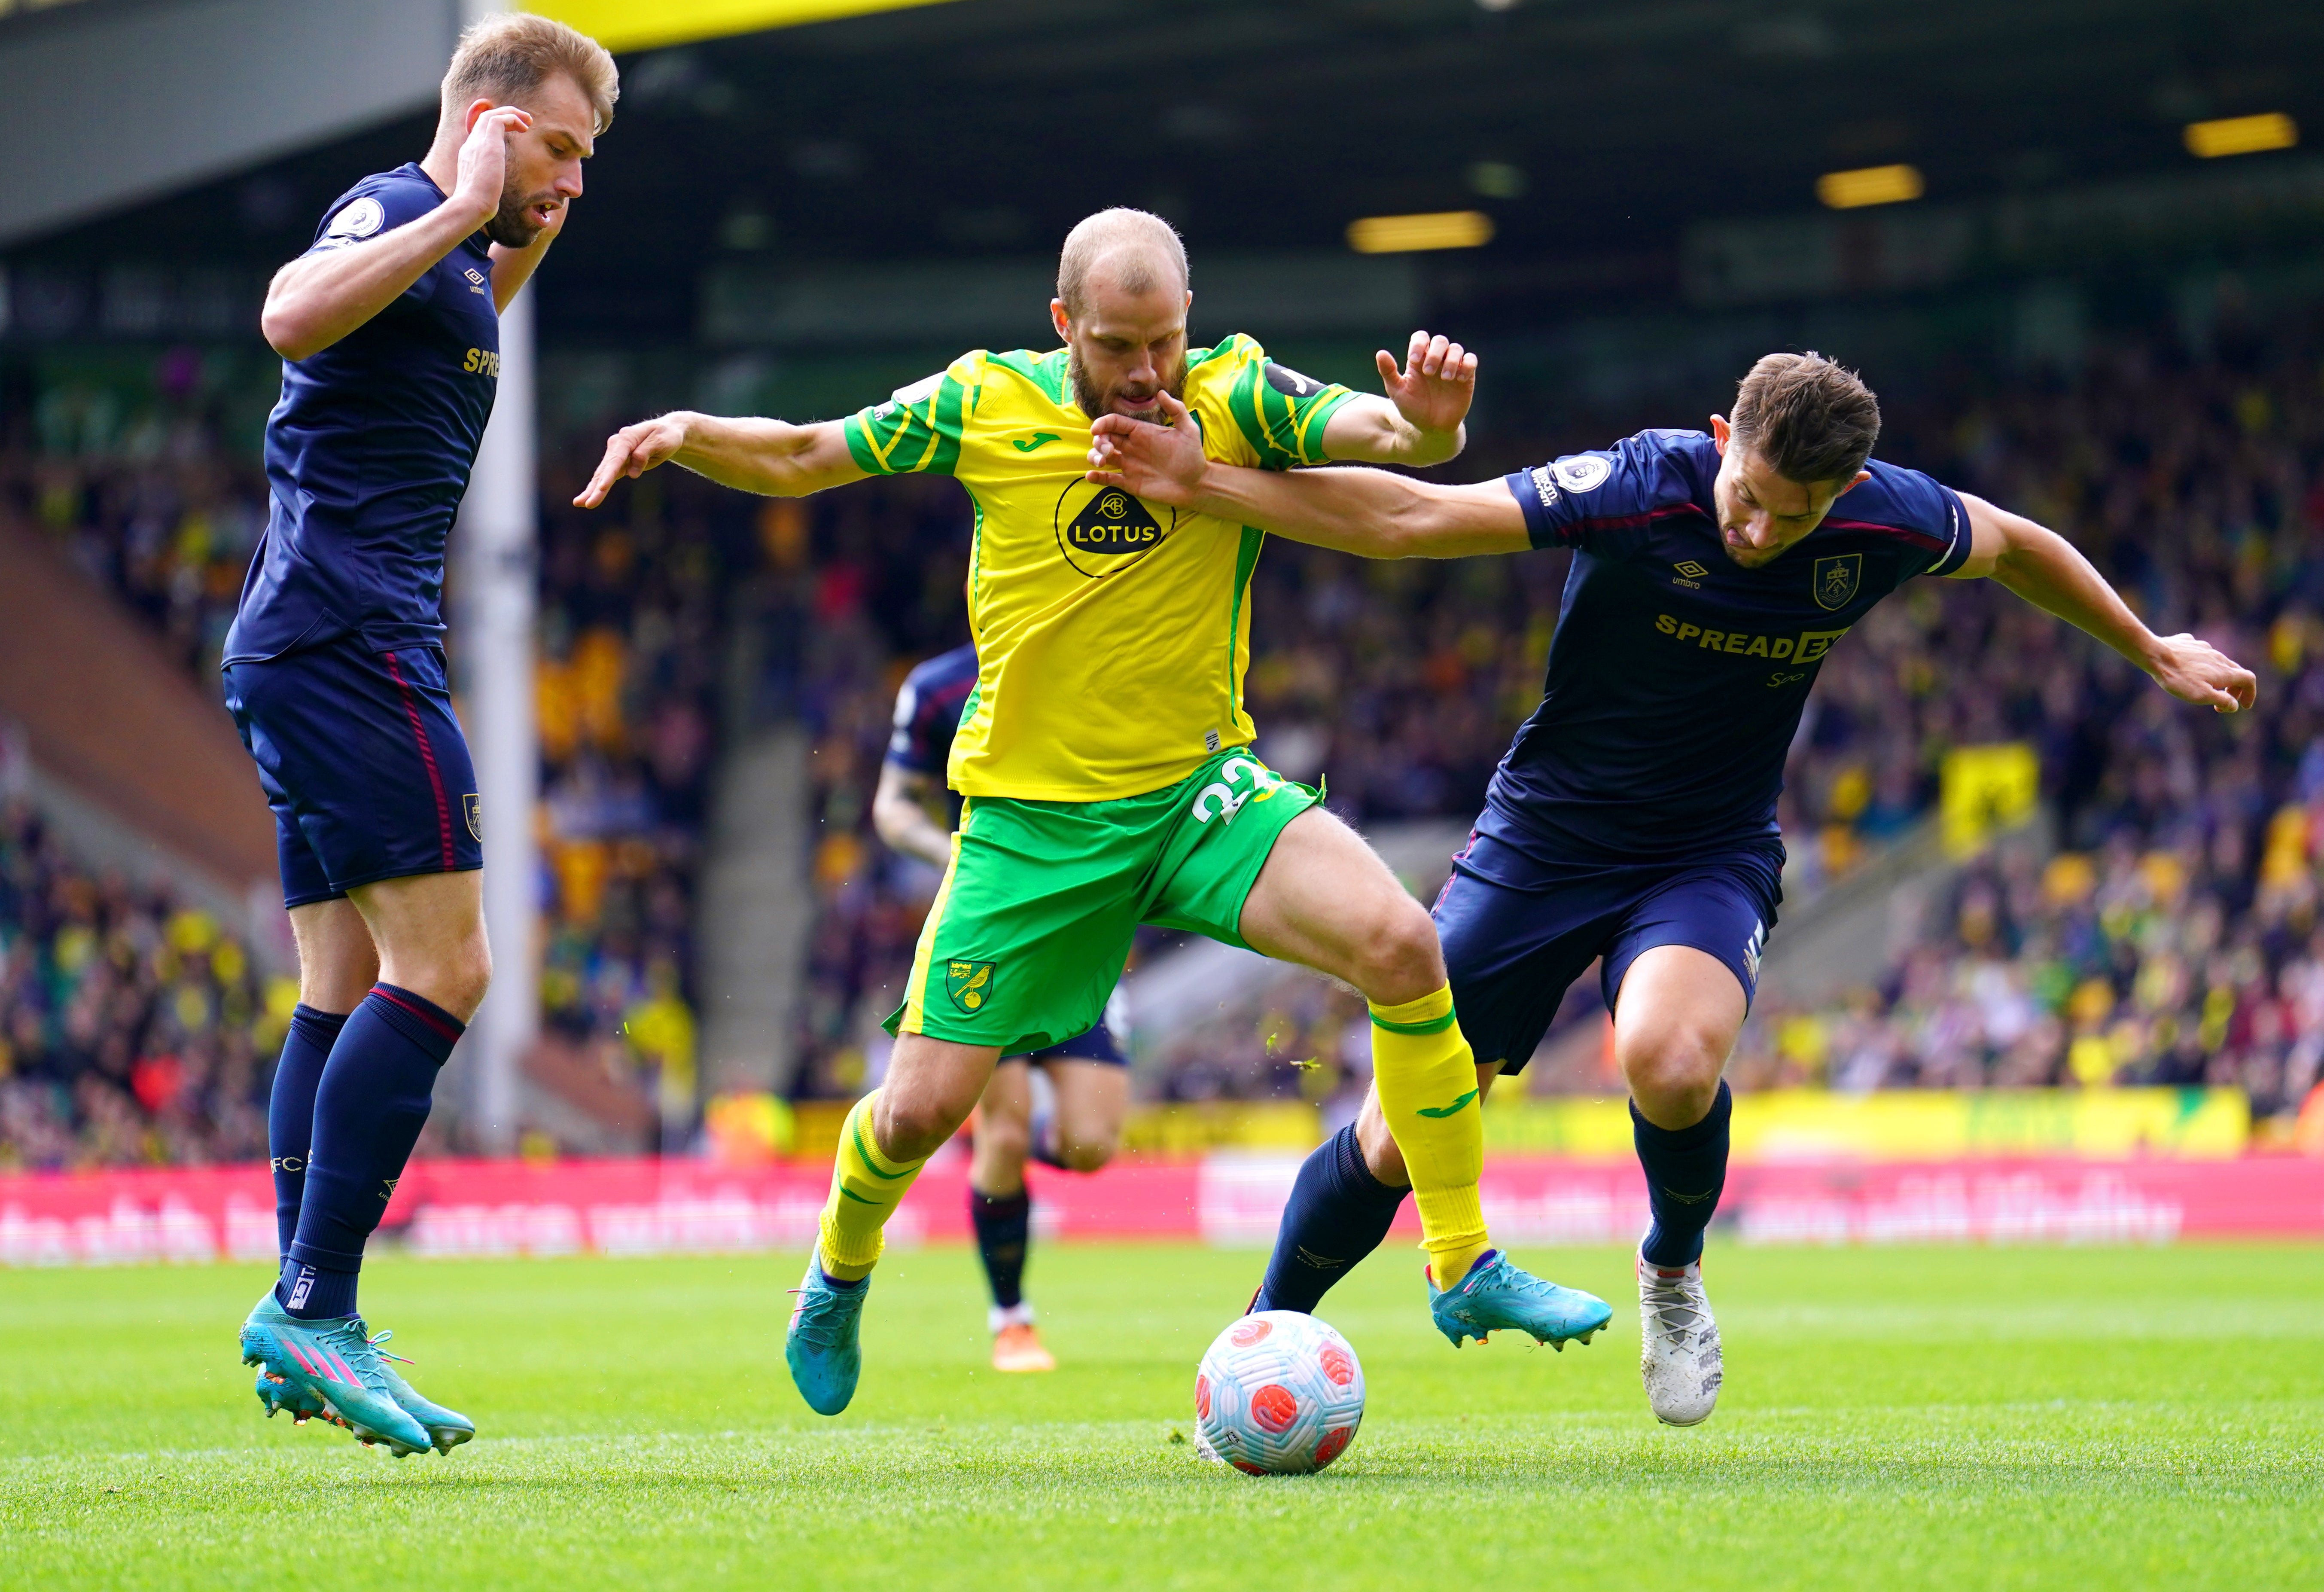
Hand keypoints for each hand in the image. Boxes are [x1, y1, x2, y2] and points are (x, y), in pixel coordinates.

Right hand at [452, 106, 532, 227]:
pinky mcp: (488, 144)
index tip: (513, 130)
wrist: (471, 206)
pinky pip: (498, 119)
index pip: (479, 131)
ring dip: (511, 114)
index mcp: (469, 154)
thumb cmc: (479, 205)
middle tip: (524, 121)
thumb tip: (493, 197)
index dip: (496, 126)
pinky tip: (524, 127)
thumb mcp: (484, 190)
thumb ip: (489, 184)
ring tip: (527, 122)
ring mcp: (477, 143)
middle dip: (505, 115)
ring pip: (491, 114)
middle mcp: (471, 145)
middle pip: (484, 118)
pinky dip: (512, 118)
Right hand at [575, 413, 688, 507]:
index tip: (602, 487)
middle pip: (605, 469)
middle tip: (584, 503)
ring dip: (591, 490)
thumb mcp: (661, 442)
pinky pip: (606, 477)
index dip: (609, 474)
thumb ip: (644, 454)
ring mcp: (616, 454)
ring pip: (602, 475)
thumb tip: (632, 473)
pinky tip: (587, 499)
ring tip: (579, 503)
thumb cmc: (665, 436)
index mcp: (626, 438)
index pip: (616, 458)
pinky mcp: (619, 464)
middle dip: (595, 487)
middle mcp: (617, 445)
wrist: (667, 432)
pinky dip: (597, 488)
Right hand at [1085, 391, 1207, 506]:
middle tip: (1108, 450)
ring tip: (1101, 462)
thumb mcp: (1188, 430)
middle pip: (1105, 438)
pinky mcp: (1130, 482)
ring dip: (1095, 457)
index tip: (1096, 429)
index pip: (1115, 423)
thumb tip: (1160, 392)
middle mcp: (1132, 447)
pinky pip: (1109, 479)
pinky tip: (1091, 476)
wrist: (1196, 483)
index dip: (1103, 423)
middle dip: (1099, 441)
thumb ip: (1176, 410)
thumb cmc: (1192, 456)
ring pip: (1102, 457)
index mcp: (1141, 432)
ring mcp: (1129, 465)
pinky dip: (1097, 477)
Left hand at [1375, 330, 1475, 439]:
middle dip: (1434, 354)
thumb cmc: (1413, 408)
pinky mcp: (1466, 376)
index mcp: (1419, 359)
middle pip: (1440, 340)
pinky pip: (1471, 360)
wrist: (1431, 428)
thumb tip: (1380, 353)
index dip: (1418, 344)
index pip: (1420, 338)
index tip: (1413, 360)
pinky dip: (1467, 365)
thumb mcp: (1397, 392)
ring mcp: (1452, 366)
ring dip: (1450, 360)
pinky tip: (1460, 379)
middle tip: (1428, 373)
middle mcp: (1436, 359)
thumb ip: (1389, 372)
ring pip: (1456, 348)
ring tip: (1445, 379)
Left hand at [2148, 632, 2257, 711]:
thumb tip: (2234, 705)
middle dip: (2234, 689)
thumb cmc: (2178, 678)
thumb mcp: (2202, 696)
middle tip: (2223, 702)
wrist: (2156, 655)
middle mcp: (2218, 657)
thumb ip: (2222, 700)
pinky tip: (2190, 670)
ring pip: (2218, 662)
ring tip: (2205, 688)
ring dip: (2218, 677)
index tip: (2244, 706)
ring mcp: (2204, 648)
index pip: (2249, 679)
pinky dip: (2202, 665)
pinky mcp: (2190, 643)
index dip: (2250, 693)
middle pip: (2236, 672)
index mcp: (2225, 671)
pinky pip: (2201, 654)